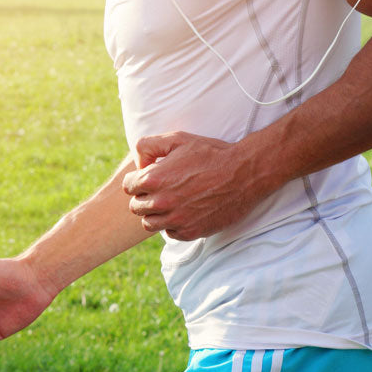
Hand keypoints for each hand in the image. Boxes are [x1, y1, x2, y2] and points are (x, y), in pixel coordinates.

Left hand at [121, 131, 268, 240]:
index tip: (149, 177)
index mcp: (154, 179)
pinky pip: (169, 233)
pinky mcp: (191, 231)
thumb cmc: (210, 154)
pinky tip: (183, 211)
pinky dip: (172, 224)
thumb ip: (148, 146)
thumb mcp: (177, 139)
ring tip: (169, 202)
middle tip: (160, 189)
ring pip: (149, 223)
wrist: (244, 173)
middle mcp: (162, 202)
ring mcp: (176, 219)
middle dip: (144, 197)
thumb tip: (138, 164)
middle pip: (135, 207)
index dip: (137, 180)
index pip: (128, 186)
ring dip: (155, 213)